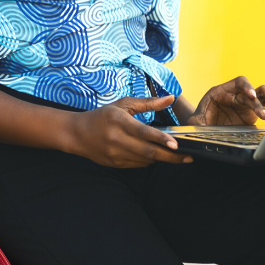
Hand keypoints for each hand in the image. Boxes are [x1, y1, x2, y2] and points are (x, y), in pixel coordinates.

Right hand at [67, 95, 192, 167]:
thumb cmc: (103, 116)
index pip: (144, 133)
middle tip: (187, 157)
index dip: (161, 140)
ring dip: (162, 159)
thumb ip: (148, 103)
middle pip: (148, 152)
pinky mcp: (115, 164)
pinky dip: (149, 161)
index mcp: (120, 121)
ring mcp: (115, 155)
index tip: (176, 144)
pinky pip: (138, 165)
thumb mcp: (123, 104)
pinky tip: (156, 156)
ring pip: (145, 160)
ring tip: (177, 156)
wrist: (77, 134)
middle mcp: (117, 140)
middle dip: (170, 157)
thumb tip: (171, 98)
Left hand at [183, 76, 264, 125]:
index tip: (251, 96)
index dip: (246, 87)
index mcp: (222, 91)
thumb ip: (196, 122)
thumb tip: (194, 125)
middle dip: (260, 99)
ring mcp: (245, 103)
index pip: (238, 83)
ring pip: (263, 95)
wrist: (203, 128)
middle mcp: (236, 95)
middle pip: (253, 90)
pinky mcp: (252, 112)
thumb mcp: (195, 121)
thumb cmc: (199, 121)